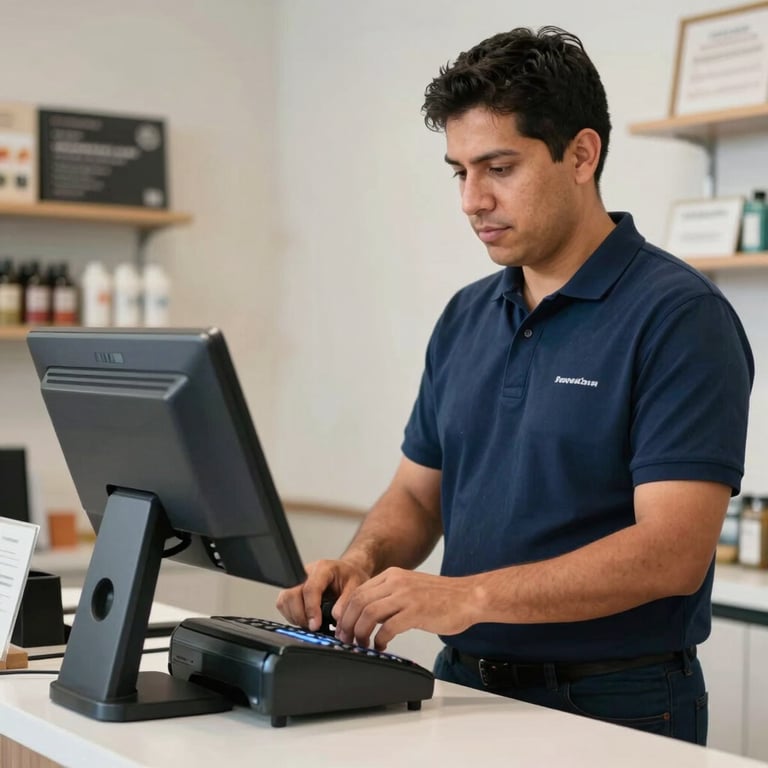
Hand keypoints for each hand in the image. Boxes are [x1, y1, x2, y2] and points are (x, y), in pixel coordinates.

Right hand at [276, 559, 370, 631]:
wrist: (346, 572)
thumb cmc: (349, 577)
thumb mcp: (356, 585)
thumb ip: (346, 601)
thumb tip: (336, 617)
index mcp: (322, 568)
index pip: (310, 588)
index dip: (311, 609)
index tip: (316, 625)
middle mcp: (305, 573)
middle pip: (291, 595)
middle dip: (301, 616)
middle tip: (315, 627)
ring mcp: (296, 581)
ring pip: (284, 601)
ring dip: (296, 617)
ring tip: (312, 623)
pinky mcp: (291, 590)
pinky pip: (283, 605)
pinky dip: (292, 616)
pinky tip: (306, 619)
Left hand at [335, 567, 478, 650]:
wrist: (469, 597)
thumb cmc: (442, 597)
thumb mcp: (410, 588)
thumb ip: (390, 596)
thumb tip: (368, 614)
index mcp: (392, 575)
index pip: (358, 591)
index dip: (346, 612)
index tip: (343, 627)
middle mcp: (396, 582)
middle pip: (358, 601)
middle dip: (348, 624)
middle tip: (346, 640)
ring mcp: (406, 596)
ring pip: (368, 613)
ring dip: (360, 633)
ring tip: (362, 645)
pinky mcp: (416, 611)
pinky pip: (388, 627)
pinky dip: (379, 639)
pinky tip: (382, 646)